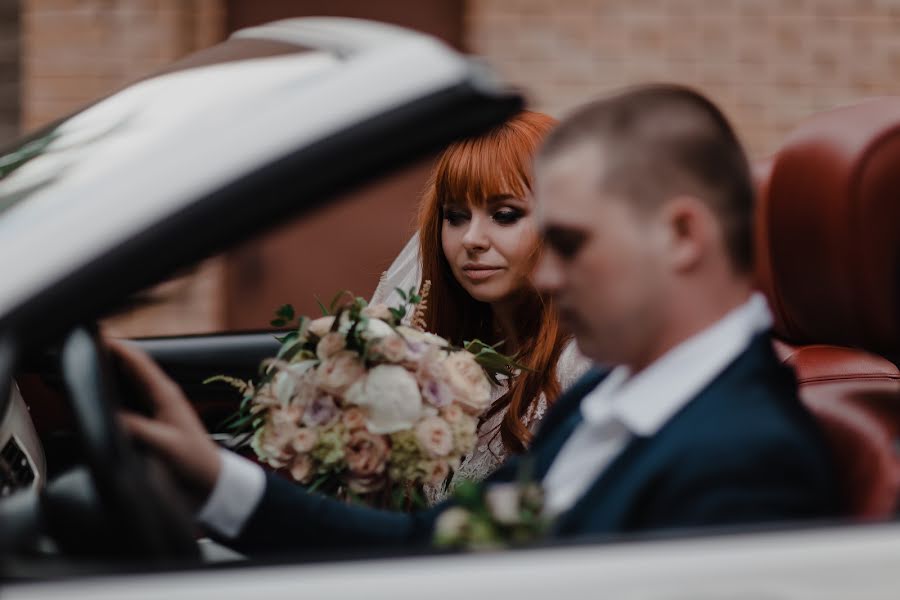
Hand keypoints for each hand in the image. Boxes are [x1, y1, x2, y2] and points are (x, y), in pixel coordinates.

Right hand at [107, 338, 221, 502]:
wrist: (209, 479)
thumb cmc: (194, 461)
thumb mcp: (164, 444)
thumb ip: (138, 429)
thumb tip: (110, 416)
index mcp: (166, 395)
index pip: (139, 363)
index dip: (119, 348)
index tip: (98, 337)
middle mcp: (162, 396)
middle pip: (133, 367)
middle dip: (111, 354)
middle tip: (88, 346)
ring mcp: (158, 407)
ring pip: (132, 381)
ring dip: (114, 371)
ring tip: (92, 363)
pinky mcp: (155, 420)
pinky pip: (132, 398)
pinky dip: (117, 391)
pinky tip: (104, 394)